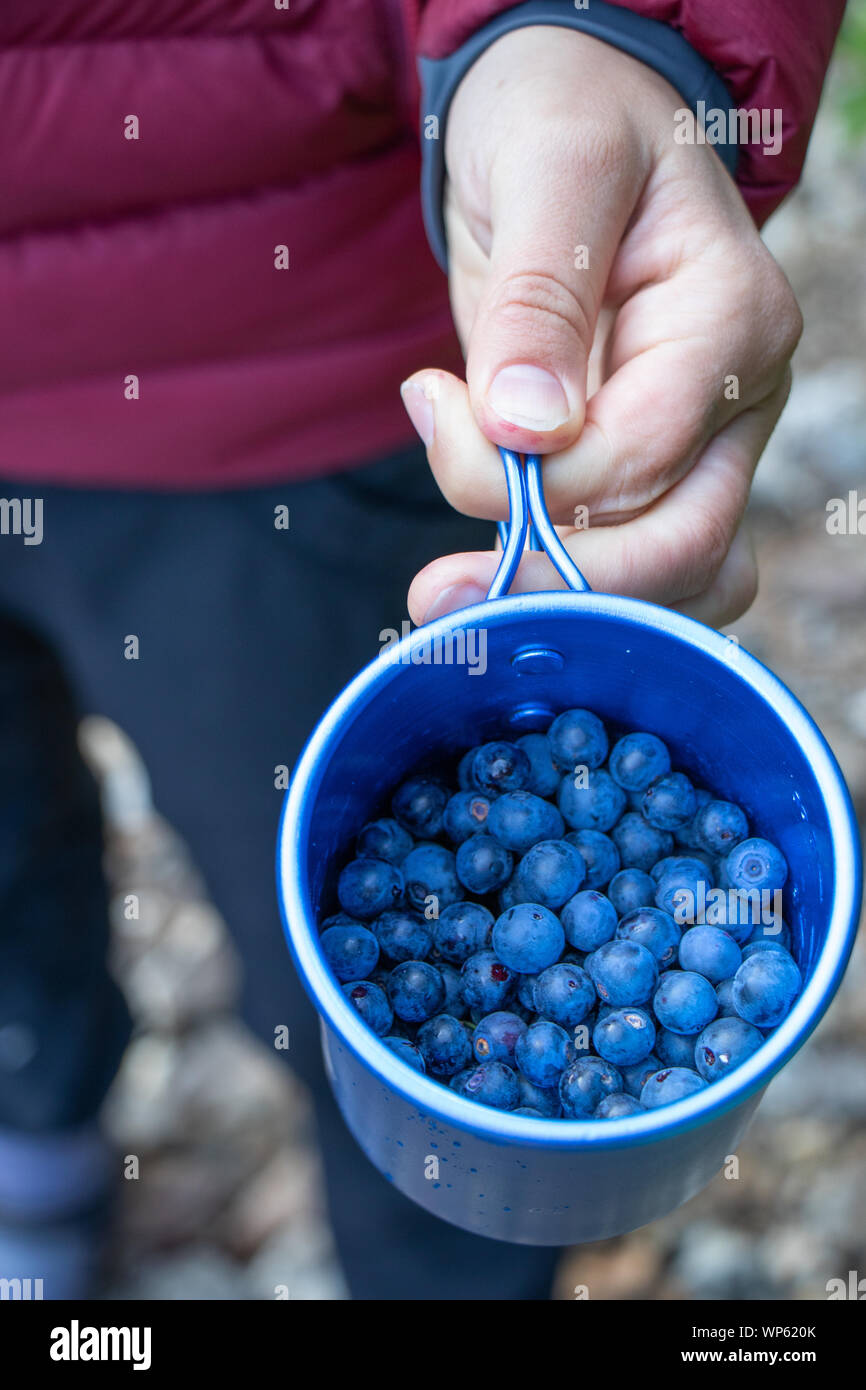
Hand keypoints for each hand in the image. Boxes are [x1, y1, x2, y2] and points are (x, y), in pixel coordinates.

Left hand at [400, 26, 800, 626]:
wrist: (563, 114)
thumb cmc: (562, 115)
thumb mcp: (545, 170)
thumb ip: (538, 301)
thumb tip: (529, 430)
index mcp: (728, 318)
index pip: (640, 453)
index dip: (534, 478)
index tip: (434, 410)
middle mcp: (735, 395)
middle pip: (679, 544)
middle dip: (554, 580)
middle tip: (434, 593)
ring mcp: (702, 440)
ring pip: (675, 578)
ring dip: (564, 600)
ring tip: (448, 588)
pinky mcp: (652, 467)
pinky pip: (640, 566)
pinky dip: (573, 587)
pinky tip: (496, 567)